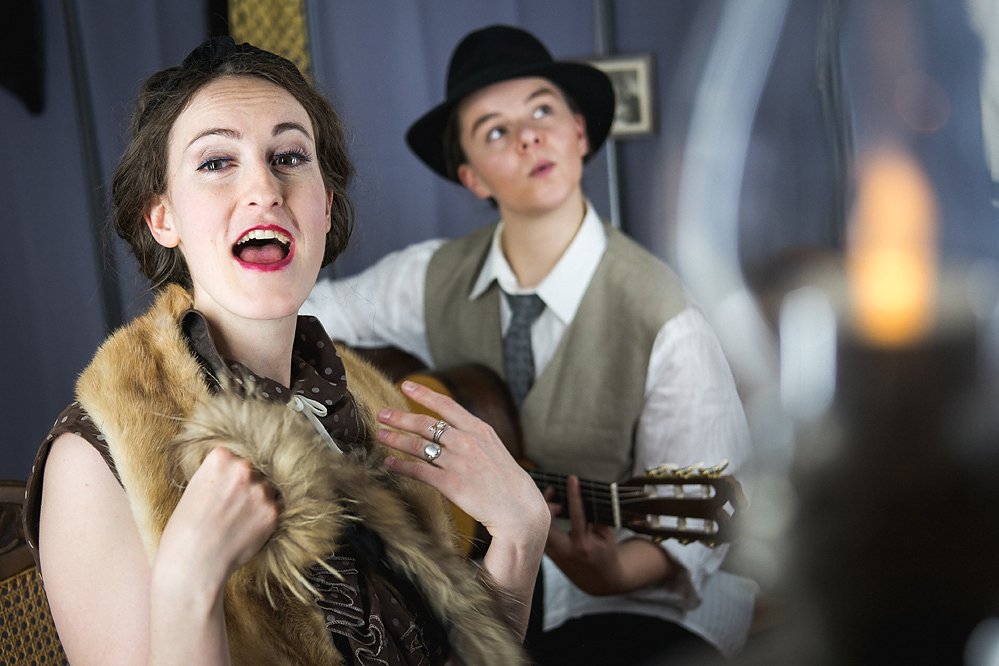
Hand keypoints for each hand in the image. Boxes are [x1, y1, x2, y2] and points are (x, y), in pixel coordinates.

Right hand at [158, 446, 281, 589]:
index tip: (225, 487)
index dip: (231, 473)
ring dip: (260, 499)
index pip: (236, 455)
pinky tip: (249, 527)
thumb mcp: (194, 489)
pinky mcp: (273, 512)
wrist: (192, 564)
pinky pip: (277, 507)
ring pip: (269, 487)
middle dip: (248, 484)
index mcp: (220, 458)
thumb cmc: (184, 531)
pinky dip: (267, 516)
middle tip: (233, 506)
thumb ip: (219, 476)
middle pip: (255, 469)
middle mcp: (243, 469)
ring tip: (239, 519)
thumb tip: (239, 471)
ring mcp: (261, 490)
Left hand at [375, 380, 548, 543]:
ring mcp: (458, 462)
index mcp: (479, 430)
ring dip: (395, 440)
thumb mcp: (494, 448)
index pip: (446, 405)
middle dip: (400, 418)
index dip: (424, 394)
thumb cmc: (506, 480)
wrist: (519, 508)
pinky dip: (401, 466)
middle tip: (381, 414)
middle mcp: (467, 442)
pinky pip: (419, 471)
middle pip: (426, 424)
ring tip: (380, 436)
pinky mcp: (451, 484)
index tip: (406, 385)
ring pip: (418, 446)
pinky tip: (390, 464)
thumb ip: (472, 436)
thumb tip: (451, 429)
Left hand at [544, 475, 629, 595]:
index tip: (572, 479)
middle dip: (547, 503)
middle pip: (547, 523)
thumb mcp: (607, 535)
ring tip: (550, 495)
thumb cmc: (605, 552)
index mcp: (582, 545)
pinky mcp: (548, 555)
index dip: (574, 495)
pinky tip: (547, 507)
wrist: (599, 580)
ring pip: (540, 528)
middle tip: (552, 489)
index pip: (576, 515)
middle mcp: (565, 551)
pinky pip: (540, 533)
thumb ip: (598, 515)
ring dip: (542, 510)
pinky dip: (541, 519)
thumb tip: (588, 491)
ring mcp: (554, 554)